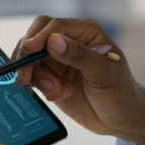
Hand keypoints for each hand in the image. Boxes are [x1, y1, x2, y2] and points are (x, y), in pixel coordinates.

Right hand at [12, 17, 144, 144]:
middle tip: (24, 75)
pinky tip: (57, 95)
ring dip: (36, 75)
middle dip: (27, 55)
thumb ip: (79, 56)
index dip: (39, 37)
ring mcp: (58, 59)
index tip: (29, 51)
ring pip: (31, 58)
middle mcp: (69, 41)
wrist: (120, 118)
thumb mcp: (103, 73)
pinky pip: (33, 75)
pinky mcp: (50, 76)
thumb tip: (53, 41)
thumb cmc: (120, 92)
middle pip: (36, 37)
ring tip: (55, 91)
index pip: (55, 26)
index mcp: (86, 32)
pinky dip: (39, 85)